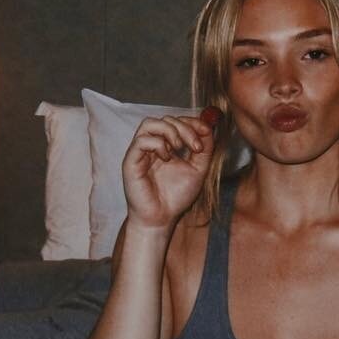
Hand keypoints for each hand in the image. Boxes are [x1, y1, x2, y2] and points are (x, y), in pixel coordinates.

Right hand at [121, 114, 215, 231]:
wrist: (162, 219)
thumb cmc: (176, 197)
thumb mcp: (198, 169)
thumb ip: (205, 149)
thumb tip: (208, 127)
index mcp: (166, 146)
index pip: (176, 121)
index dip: (191, 122)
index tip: (206, 131)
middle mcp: (152, 146)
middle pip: (165, 119)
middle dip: (184, 127)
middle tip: (195, 146)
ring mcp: (140, 152)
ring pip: (149, 123)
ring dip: (169, 131)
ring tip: (179, 148)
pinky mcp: (130, 161)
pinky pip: (141, 141)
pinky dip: (158, 144)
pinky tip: (166, 159)